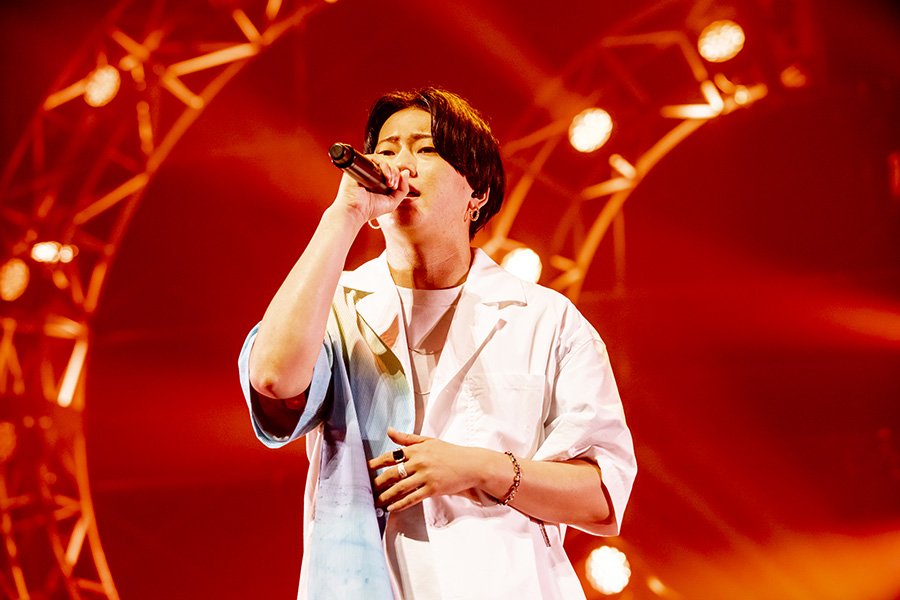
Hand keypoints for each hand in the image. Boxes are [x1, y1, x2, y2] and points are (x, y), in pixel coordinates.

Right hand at [334, 155, 409, 224]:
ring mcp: (365, 169)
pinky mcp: (359, 165)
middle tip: (393, 185)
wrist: (356, 210)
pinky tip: (385, 177)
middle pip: (388, 163)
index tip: (395, 187)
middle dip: (395, 173)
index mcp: (378, 181)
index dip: (397, 175)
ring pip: (382, 160)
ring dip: (390, 169)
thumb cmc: (371, 209)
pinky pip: (373, 158)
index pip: (391, 170)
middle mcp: (371, 173)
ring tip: (389, 182)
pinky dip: (383, 165)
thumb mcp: (393, 201)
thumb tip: (406, 172)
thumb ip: (403, 188)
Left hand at [368, 427, 484, 512]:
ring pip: (400, 488)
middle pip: (392, 474)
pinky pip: (412, 498)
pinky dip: (400, 504)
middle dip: (377, 483)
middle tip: (366, 489)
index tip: (364, 469)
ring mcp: (425, 476)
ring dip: (385, 496)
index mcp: (416, 450)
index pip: (390, 456)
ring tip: (375, 502)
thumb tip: (389, 431)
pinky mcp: (432, 489)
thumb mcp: (428, 441)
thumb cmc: (449, 452)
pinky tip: (391, 508)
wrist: (471, 464)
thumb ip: (407, 438)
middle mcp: (419, 462)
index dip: (375, 463)